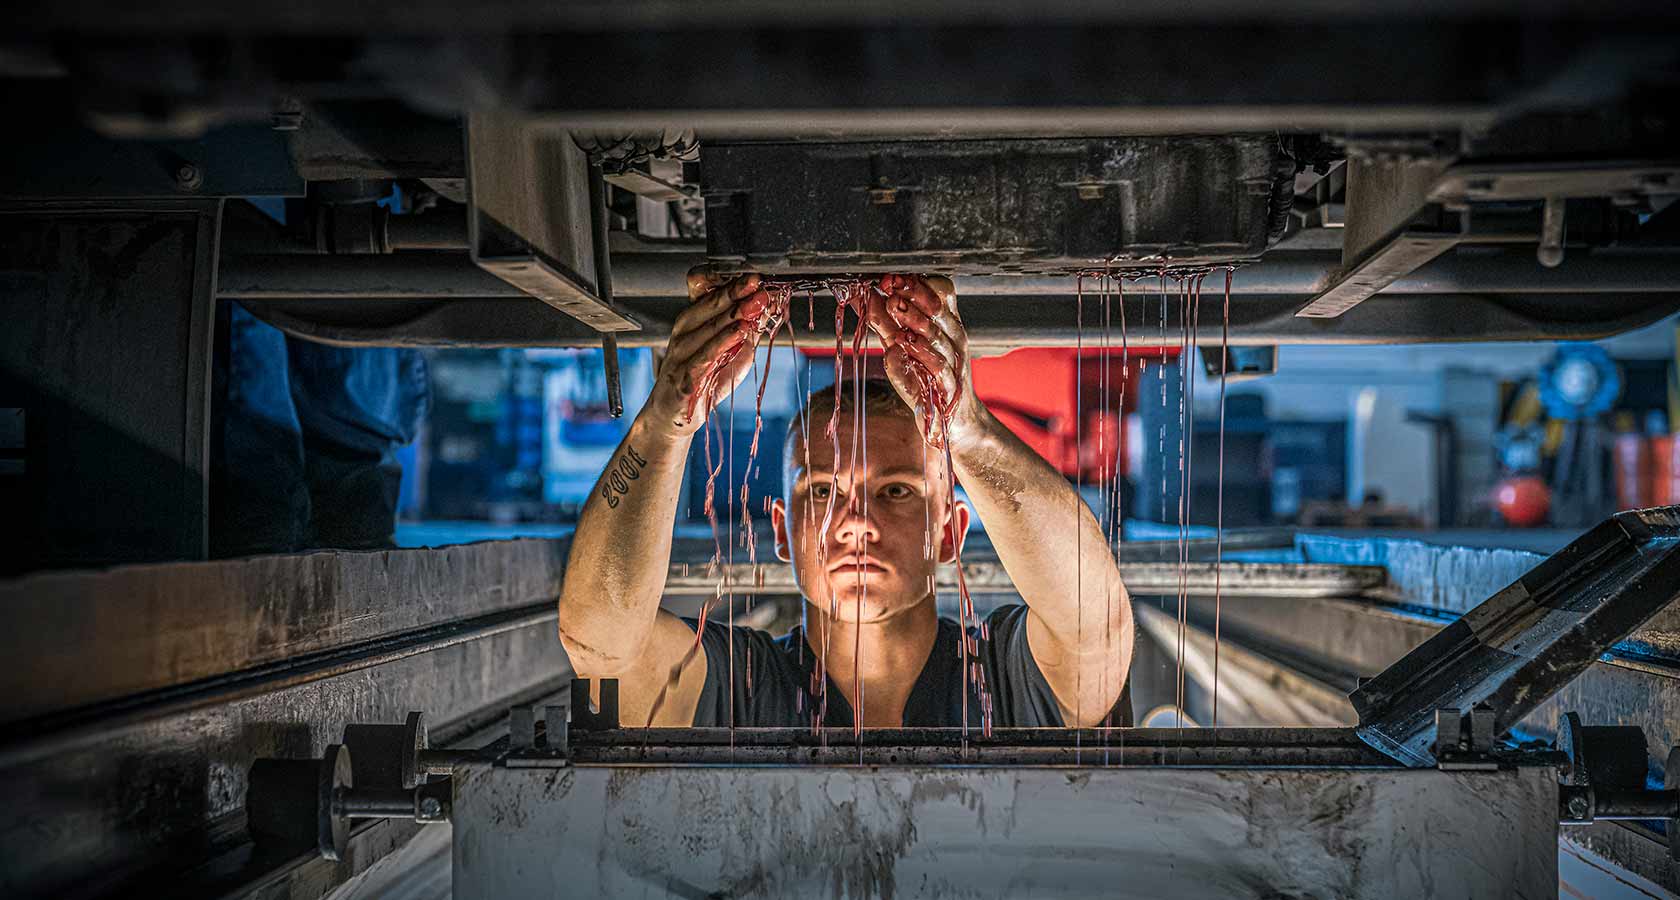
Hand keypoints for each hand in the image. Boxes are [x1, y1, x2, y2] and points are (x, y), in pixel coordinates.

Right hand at [645, 269, 774, 436]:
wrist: (674, 416)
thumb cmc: (701, 380)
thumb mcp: (728, 350)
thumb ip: (745, 329)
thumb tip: (769, 307)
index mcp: (691, 322)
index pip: (702, 292)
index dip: (724, 281)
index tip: (751, 274)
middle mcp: (683, 334)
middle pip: (707, 306)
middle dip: (735, 292)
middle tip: (757, 282)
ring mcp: (681, 355)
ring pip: (707, 329)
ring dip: (733, 314)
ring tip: (755, 304)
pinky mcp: (684, 379)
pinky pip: (704, 357)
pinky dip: (723, 343)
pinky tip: (740, 333)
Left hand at [865, 274, 983, 448]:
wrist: (952, 419)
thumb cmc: (925, 375)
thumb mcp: (900, 343)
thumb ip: (882, 320)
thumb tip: (856, 294)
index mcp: (946, 324)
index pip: (942, 292)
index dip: (918, 283)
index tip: (890, 278)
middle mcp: (954, 340)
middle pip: (939, 309)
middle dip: (915, 294)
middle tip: (890, 285)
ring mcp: (954, 364)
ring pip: (939, 337)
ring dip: (915, 320)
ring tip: (893, 307)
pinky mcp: (948, 390)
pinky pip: (937, 372)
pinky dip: (917, 357)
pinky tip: (898, 348)